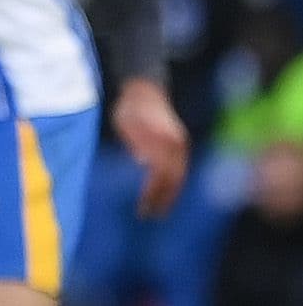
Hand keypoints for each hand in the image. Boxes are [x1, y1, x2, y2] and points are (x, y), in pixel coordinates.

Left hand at [112, 77, 190, 217]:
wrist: (146, 89)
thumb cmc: (131, 106)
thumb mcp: (126, 121)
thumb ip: (136, 139)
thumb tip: (144, 160)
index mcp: (165, 139)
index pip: (161, 174)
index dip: (154, 193)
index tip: (143, 207)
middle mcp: (177, 144)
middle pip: (173, 179)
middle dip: (162, 199)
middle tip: (149, 216)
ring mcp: (179, 145)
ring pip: (179, 176)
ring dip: (169, 195)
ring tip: (158, 211)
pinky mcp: (178, 145)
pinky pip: (178, 170)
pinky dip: (172, 184)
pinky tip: (163, 196)